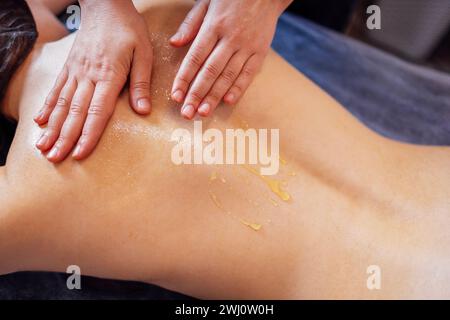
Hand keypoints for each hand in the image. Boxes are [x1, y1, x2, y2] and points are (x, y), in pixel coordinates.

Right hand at [34, 0, 152, 161]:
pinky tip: (39, 122)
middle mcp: (88, 76)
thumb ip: (141, 82)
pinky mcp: (69, 66)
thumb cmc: (129, 29)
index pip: (98, 111)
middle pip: (75, 112)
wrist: (106, 5)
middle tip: (56, 159)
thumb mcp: (144, 53)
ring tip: (44, 147)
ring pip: (61, 104)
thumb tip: (142, 111)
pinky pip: (56, 89)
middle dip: (65, 138)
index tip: (81, 154)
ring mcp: (76, 71)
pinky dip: (47, 107)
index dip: (89, 134)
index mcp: (109, 75)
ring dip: (53, 127)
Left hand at [170, 0, 291, 118]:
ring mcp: (247, 46)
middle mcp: (230, 38)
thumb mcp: (207, 2)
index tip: (175, 96)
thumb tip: (174, 43)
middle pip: (210, 71)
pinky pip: (249, 73)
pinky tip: (228, 101)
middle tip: (187, 112)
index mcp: (214, 25)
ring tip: (203, 112)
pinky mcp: (261, 51)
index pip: (195, 57)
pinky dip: (239, 88)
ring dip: (215, 96)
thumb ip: (191, 24)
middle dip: (197, 94)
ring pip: (228, 75)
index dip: (184, 79)